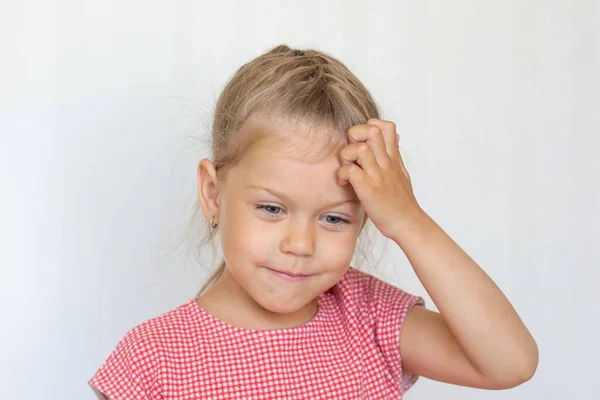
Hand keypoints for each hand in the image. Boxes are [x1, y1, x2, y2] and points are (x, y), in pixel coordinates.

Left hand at [337, 118, 422, 238]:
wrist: (407, 223)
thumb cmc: (402, 202)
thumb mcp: (401, 173)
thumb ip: (394, 155)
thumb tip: (394, 139)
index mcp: (393, 158)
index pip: (386, 127)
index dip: (371, 126)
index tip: (363, 140)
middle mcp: (386, 163)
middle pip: (372, 131)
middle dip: (355, 136)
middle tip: (351, 153)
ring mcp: (377, 176)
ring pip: (359, 149)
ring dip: (347, 155)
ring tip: (347, 167)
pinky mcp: (369, 189)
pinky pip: (351, 171)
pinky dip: (343, 174)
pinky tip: (344, 182)